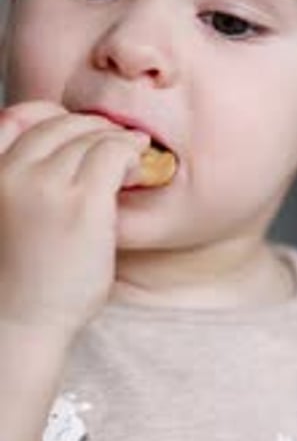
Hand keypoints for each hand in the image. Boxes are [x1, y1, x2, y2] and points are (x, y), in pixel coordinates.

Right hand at [0, 101, 147, 338]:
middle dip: (90, 127)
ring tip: (134, 152)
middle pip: (57, 124)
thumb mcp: (2, 217)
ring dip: (115, 140)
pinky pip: (113, 154)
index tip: (76, 131)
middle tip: (115, 141)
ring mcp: (45, 186)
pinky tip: (139, 164)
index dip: (51, 117)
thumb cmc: (17, 280)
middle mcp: (8, 173)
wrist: (19, 324)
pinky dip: (130, 152)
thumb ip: (18, 183)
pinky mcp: (83, 203)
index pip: (16, 116)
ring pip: (89, 136)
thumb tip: (61, 153)